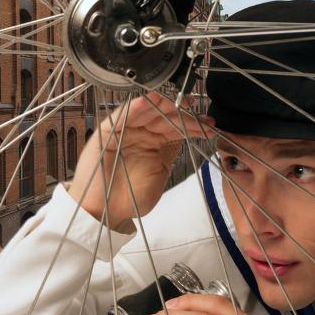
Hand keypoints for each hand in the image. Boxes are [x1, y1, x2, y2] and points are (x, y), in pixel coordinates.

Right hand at [68, 92, 212, 229]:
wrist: (104, 213)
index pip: (175, 126)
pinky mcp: (106, 132)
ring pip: (145, 111)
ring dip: (163, 104)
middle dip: (183, 113)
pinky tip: (149, 101)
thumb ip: (170, 151)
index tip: (209, 124)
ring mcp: (123, 130)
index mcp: (153, 141)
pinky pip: (121, 116)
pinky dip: (134, 108)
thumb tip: (189, 131)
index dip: (192, 124)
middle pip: (163, 115)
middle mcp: (140, 132)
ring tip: (180, 102)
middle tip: (199, 112)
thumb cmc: (131, 198)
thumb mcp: (160, 172)